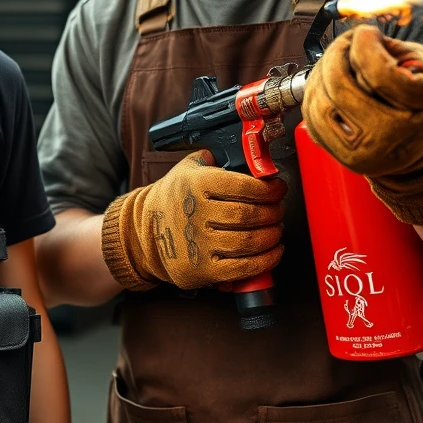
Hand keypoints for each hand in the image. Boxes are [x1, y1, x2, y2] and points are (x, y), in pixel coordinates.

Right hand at [101, 149, 286, 291]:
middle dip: (273, 212)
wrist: (144, 234)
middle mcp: (196, 213)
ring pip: (249, 241)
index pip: (244, 186)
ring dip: (272, 236)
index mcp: (196, 185)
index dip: (269, 189)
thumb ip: (212, 158)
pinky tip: (273, 252)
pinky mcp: (202, 270)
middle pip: (250, 215)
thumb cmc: (173, 200)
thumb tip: (246, 152)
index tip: (278, 189)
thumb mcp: (185, 169)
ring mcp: (198, 244)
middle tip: (278, 210)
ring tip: (276, 230)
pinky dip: (265, 261)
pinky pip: (243, 267)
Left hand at [301, 24, 422, 177]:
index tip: (369, 33)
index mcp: (412, 120)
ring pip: (318, 96)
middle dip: (339, 53)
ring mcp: (349, 150)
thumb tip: (373, 43)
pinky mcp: (328, 147)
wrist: (414, 148)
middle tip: (349, 42)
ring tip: (340, 59)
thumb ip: (414, 56)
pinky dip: (315, 87)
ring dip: (324, 68)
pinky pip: (309, 109)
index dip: (368, 45)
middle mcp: (378, 141)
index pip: (380, 75)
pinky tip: (330, 78)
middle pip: (340, 84)